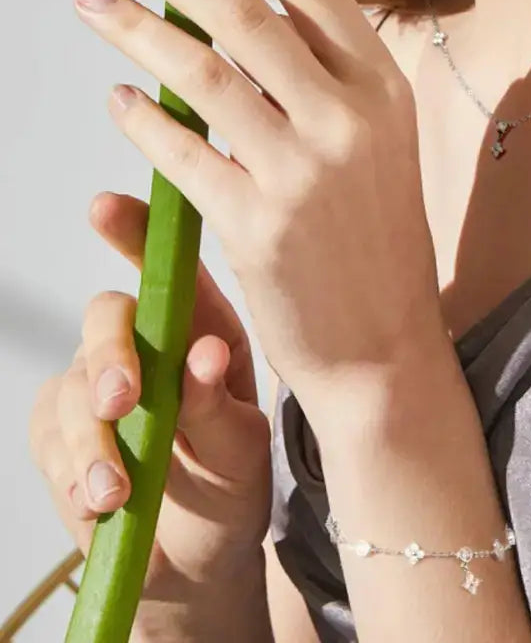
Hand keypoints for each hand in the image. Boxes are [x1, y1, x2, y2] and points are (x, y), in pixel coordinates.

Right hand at [28, 191, 270, 600]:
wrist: (199, 559)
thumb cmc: (234, 487)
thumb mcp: (243, 452)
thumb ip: (220, 407)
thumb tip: (200, 355)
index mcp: (204, 332)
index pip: (170, 271)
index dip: (136, 234)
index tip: (106, 208)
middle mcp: (150, 349)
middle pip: (107, 317)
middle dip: (109, 356)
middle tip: (122, 401)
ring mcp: (101, 389)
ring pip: (71, 385)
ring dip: (92, 441)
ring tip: (121, 491)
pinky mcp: (64, 436)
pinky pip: (50, 439)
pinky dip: (74, 473)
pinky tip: (102, 504)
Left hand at [74, 0, 443, 399]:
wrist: (385, 342)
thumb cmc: (376, 238)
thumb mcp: (374, 146)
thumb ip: (320, 83)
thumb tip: (231, 21)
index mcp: (382, 89)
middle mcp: (348, 120)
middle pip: (242, 14)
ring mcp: (303, 174)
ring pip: (201, 75)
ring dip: (135, 27)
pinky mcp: (254, 227)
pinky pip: (180, 152)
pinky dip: (141, 119)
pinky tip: (117, 97)